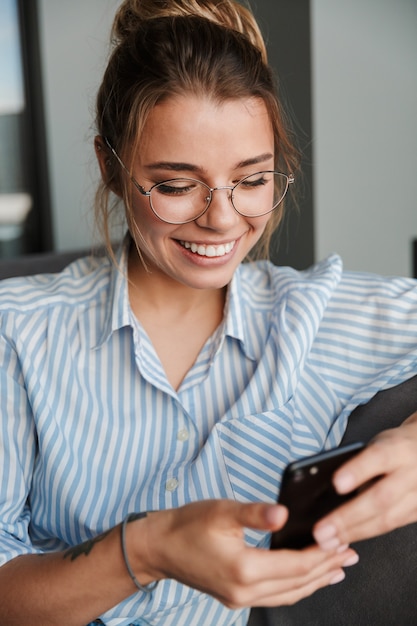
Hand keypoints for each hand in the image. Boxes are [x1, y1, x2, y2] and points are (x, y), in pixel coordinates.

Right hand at [137, 499, 357, 607]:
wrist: (159, 547)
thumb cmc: (187, 524)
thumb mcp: (222, 511)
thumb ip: (256, 513)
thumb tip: (284, 514)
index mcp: (244, 568)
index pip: (296, 565)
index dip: (322, 553)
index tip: (342, 540)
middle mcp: (245, 591)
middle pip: (298, 583)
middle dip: (326, 567)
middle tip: (350, 553)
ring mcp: (240, 599)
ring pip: (290, 594)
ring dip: (316, 581)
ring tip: (338, 568)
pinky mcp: (236, 597)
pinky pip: (276, 597)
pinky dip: (297, 588)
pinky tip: (306, 579)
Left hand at [313, 411, 416, 550]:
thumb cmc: (394, 448)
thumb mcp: (377, 443)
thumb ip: (358, 461)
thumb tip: (325, 484)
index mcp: (397, 449)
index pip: (378, 457)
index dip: (357, 471)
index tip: (337, 483)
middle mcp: (411, 473)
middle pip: (381, 497)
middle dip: (348, 516)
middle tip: (322, 530)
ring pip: (387, 519)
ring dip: (354, 533)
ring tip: (329, 542)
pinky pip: (391, 527)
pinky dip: (365, 534)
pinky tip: (347, 540)